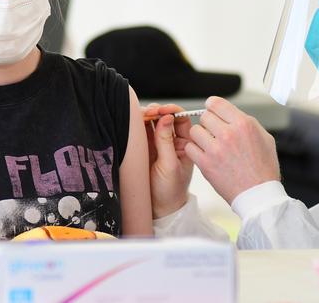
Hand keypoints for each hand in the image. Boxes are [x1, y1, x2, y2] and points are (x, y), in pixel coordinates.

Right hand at [142, 104, 193, 218]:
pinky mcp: (144, 148)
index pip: (181, 120)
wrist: (158, 208)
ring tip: (140, 117)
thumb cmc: (170, 191)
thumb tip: (167, 117)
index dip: (172, 111)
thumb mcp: (170, 166)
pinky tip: (134, 124)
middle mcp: (171, 141)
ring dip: (146, 116)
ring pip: (152, 122)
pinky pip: (141, 131)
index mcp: (184, 144)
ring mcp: (157, 144)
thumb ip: (166, 141)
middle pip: (165, 117)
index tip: (162, 110)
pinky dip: (137, 124)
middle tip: (149, 113)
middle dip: (157, 111)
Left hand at [186, 96, 280, 204]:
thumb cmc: (263, 168)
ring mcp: (215, 149)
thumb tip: (231, 114)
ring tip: (209, 144)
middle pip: (204, 116)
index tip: (212, 110)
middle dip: (208, 123)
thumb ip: (247, 122)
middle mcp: (228, 134)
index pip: (217, 103)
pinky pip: (190, 147)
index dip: (213, 106)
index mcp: (243, 124)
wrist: (258, 195)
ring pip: (194, 131)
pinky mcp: (206, 164)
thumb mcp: (265, 138)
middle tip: (213, 132)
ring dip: (200, 136)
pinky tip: (204, 154)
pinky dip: (195, 150)